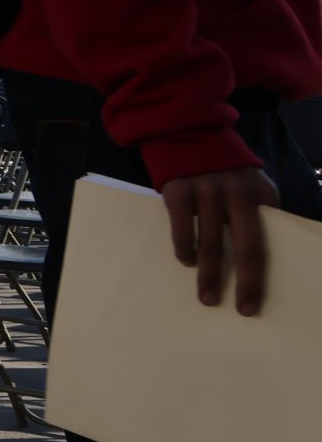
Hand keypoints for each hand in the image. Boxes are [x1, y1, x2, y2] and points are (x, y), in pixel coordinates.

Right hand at [165, 165, 278, 314]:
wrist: (188, 133)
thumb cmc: (226, 170)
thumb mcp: (252, 185)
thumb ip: (259, 211)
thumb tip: (264, 252)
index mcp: (258, 195)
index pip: (263, 244)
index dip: (258, 279)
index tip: (252, 306)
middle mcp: (235, 193)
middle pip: (242, 247)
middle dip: (239, 283)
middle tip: (233, 308)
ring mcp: (205, 190)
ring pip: (209, 242)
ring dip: (206, 273)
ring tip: (206, 295)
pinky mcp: (177, 189)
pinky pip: (181, 227)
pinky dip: (183, 248)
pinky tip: (185, 260)